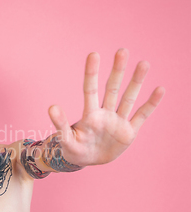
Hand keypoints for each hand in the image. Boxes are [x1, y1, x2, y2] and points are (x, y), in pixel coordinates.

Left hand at [48, 48, 164, 166]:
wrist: (87, 161)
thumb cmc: (73, 148)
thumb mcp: (65, 139)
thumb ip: (60, 124)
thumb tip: (52, 107)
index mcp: (89, 115)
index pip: (90, 90)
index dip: (92, 73)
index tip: (94, 54)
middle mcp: (104, 114)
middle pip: (112, 88)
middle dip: (117, 71)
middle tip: (122, 51)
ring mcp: (117, 121)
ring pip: (128, 98)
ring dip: (136, 82)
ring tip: (143, 63)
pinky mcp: (128, 132)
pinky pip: (141, 115)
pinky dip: (150, 104)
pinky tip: (159, 89)